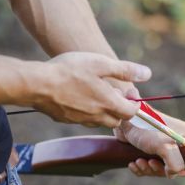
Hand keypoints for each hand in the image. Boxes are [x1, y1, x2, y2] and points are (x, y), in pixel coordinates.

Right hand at [29, 52, 150, 126]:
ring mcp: (80, 120)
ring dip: (103, 111)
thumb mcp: (101, 64)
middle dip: (119, 109)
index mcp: (108, 103)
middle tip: (111, 91)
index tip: (126, 91)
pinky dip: (87, 112)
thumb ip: (125, 70)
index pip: (131, 113)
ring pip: (100, 121)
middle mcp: (96, 116)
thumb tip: (147, 74)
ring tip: (94, 92)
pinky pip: (83, 120)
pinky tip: (78, 96)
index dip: (132, 103)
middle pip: (117, 120)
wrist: (37, 83)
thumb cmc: (70, 70)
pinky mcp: (66, 120)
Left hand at [113, 113, 184, 178]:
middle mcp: (179, 141)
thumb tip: (172, 174)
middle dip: (160, 169)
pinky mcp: (151, 150)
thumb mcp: (165, 147)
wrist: (123, 119)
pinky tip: (133, 163)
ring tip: (138, 161)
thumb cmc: (146, 128)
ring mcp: (165, 146)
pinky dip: (141, 168)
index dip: (183, 169)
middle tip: (150, 163)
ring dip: (148, 169)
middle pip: (177, 167)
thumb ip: (176, 163)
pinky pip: (150, 166)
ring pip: (161, 169)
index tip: (169, 170)